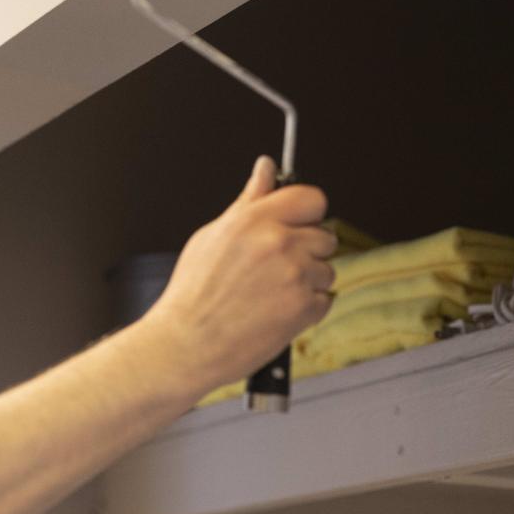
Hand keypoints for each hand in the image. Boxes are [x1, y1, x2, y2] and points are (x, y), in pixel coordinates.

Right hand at [142, 155, 335, 393]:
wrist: (186, 344)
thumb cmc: (193, 294)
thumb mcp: (213, 236)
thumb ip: (248, 202)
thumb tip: (265, 169)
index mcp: (254, 220)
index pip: (311, 197)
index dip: (306, 212)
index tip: (298, 223)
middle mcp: (278, 243)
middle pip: (325, 235)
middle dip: (307, 251)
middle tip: (276, 268)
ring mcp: (294, 276)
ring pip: (327, 271)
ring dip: (308, 282)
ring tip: (271, 294)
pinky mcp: (304, 308)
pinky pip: (325, 300)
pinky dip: (306, 309)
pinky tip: (276, 311)